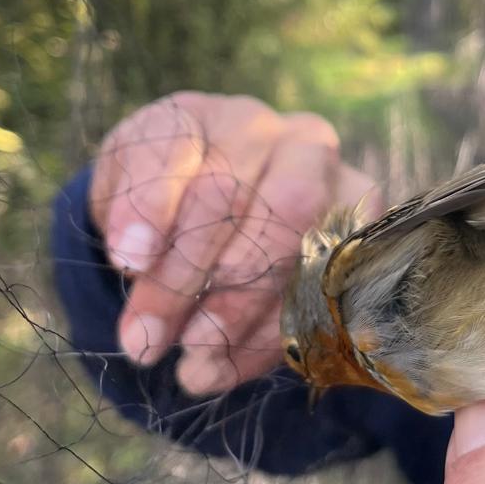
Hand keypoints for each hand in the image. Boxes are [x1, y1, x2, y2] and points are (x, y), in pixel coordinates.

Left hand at [89, 92, 380, 394]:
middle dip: (186, 277)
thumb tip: (139, 262)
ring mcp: (332, 175)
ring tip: (192, 361)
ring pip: (296, 231)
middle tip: (144, 340)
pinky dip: (271, 334)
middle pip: (231, 192)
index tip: (126, 261)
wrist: (221, 220)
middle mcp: (277, 133)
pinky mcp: (363, 225)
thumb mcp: (121, 200)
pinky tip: (224, 367)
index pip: (175, 146)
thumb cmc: (162, 206)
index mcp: (201, 117)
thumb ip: (126, 218)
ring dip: (238, 307)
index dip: (151, 203)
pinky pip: (326, 279)